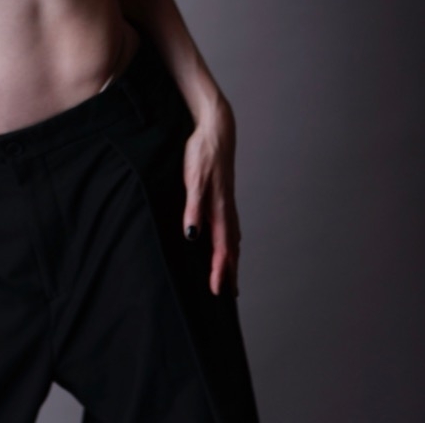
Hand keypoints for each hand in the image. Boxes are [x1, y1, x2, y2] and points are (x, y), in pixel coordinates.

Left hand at [181, 96, 240, 296]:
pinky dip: (231, 241)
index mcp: (219, 209)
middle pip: (231, 248)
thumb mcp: (194, 180)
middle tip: (229, 295)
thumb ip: (193, 208)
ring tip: (231, 275)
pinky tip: (228, 241)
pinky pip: (230, 225)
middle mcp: (227, 209)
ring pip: (232, 237)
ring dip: (232, 258)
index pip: (222, 249)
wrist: (216, 129)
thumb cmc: (202, 153)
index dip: (220, 271)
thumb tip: (192, 237)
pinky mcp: (224, 194)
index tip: (218, 292)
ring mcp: (227, 202)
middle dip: (230, 271)